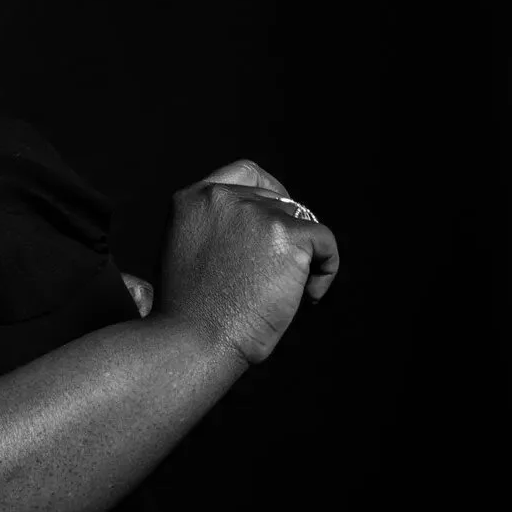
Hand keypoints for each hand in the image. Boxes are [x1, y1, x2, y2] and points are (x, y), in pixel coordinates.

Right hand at [153, 159, 340, 365]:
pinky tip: (307, 297)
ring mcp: (255, 212)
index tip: (280, 220)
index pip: (245, 173)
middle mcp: (222, 197)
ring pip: (302, 223)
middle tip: (276, 279)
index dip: (270, 192)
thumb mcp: (185, 252)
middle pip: (278, 201)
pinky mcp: (288, 233)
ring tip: (285, 295)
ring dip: (303, 256)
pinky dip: (325, 270)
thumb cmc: (189, 312)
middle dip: (286, 236)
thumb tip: (259, 226)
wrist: (195, 339)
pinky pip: (325, 243)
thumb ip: (214, 228)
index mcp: (192, 199)